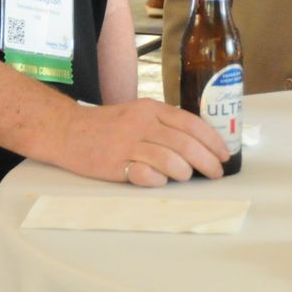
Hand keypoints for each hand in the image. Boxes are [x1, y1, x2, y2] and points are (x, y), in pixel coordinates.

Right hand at [56, 98, 227, 184]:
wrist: (67, 130)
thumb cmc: (107, 125)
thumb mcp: (138, 114)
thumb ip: (164, 125)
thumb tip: (199, 145)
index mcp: (151, 109)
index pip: (191, 123)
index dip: (212, 140)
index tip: (224, 155)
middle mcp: (141, 123)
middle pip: (185, 143)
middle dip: (207, 161)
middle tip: (216, 173)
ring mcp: (127, 144)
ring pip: (168, 159)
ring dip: (184, 172)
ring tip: (186, 177)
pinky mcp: (113, 164)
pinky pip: (143, 174)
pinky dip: (157, 180)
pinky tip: (159, 181)